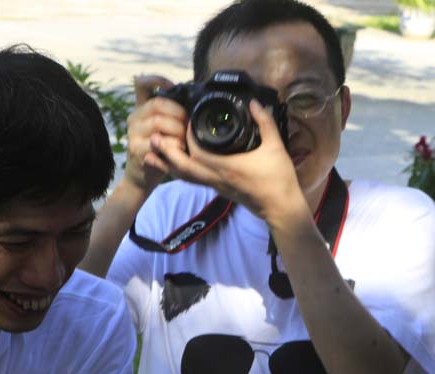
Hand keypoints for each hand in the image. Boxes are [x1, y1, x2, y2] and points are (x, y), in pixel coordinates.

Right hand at [123, 75, 184, 193]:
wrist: (142, 177)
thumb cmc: (160, 151)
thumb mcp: (165, 130)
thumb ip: (173, 115)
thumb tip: (195, 101)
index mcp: (142, 109)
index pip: (142, 84)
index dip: (156, 79)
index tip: (172, 86)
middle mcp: (135, 117)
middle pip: (158, 104)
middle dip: (178, 113)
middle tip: (188, 125)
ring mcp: (133, 133)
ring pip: (159, 122)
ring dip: (178, 131)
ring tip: (184, 141)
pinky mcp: (136, 149)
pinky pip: (159, 142)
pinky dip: (173, 146)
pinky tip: (178, 151)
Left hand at [152, 99, 304, 222]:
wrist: (281, 208)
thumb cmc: (279, 179)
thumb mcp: (276, 147)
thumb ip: (265, 123)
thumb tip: (254, 103)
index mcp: (228, 167)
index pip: (197, 152)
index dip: (187, 136)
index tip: (186, 121)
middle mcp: (217, 178)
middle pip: (183, 167)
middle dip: (166, 153)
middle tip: (155, 138)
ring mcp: (216, 186)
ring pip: (186, 177)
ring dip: (169, 165)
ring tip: (153, 153)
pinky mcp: (219, 190)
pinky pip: (194, 181)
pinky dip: (182, 172)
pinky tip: (175, 165)